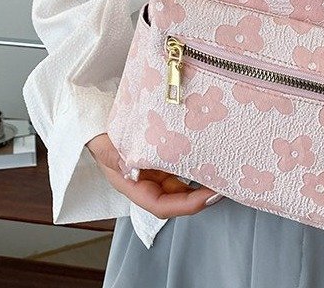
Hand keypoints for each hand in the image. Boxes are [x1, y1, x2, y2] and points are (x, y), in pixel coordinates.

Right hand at [86, 132, 220, 218]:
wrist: (97, 117)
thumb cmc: (100, 132)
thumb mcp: (104, 143)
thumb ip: (114, 155)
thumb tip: (128, 166)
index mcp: (131, 184)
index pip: (161, 205)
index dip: (186, 205)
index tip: (208, 196)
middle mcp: (146, 180)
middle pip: (177, 197)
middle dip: (202, 195)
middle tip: (226, 183)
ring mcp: (156, 169)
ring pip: (183, 182)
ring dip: (203, 180)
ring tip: (225, 170)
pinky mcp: (164, 156)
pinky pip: (183, 163)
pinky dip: (198, 162)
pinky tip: (213, 155)